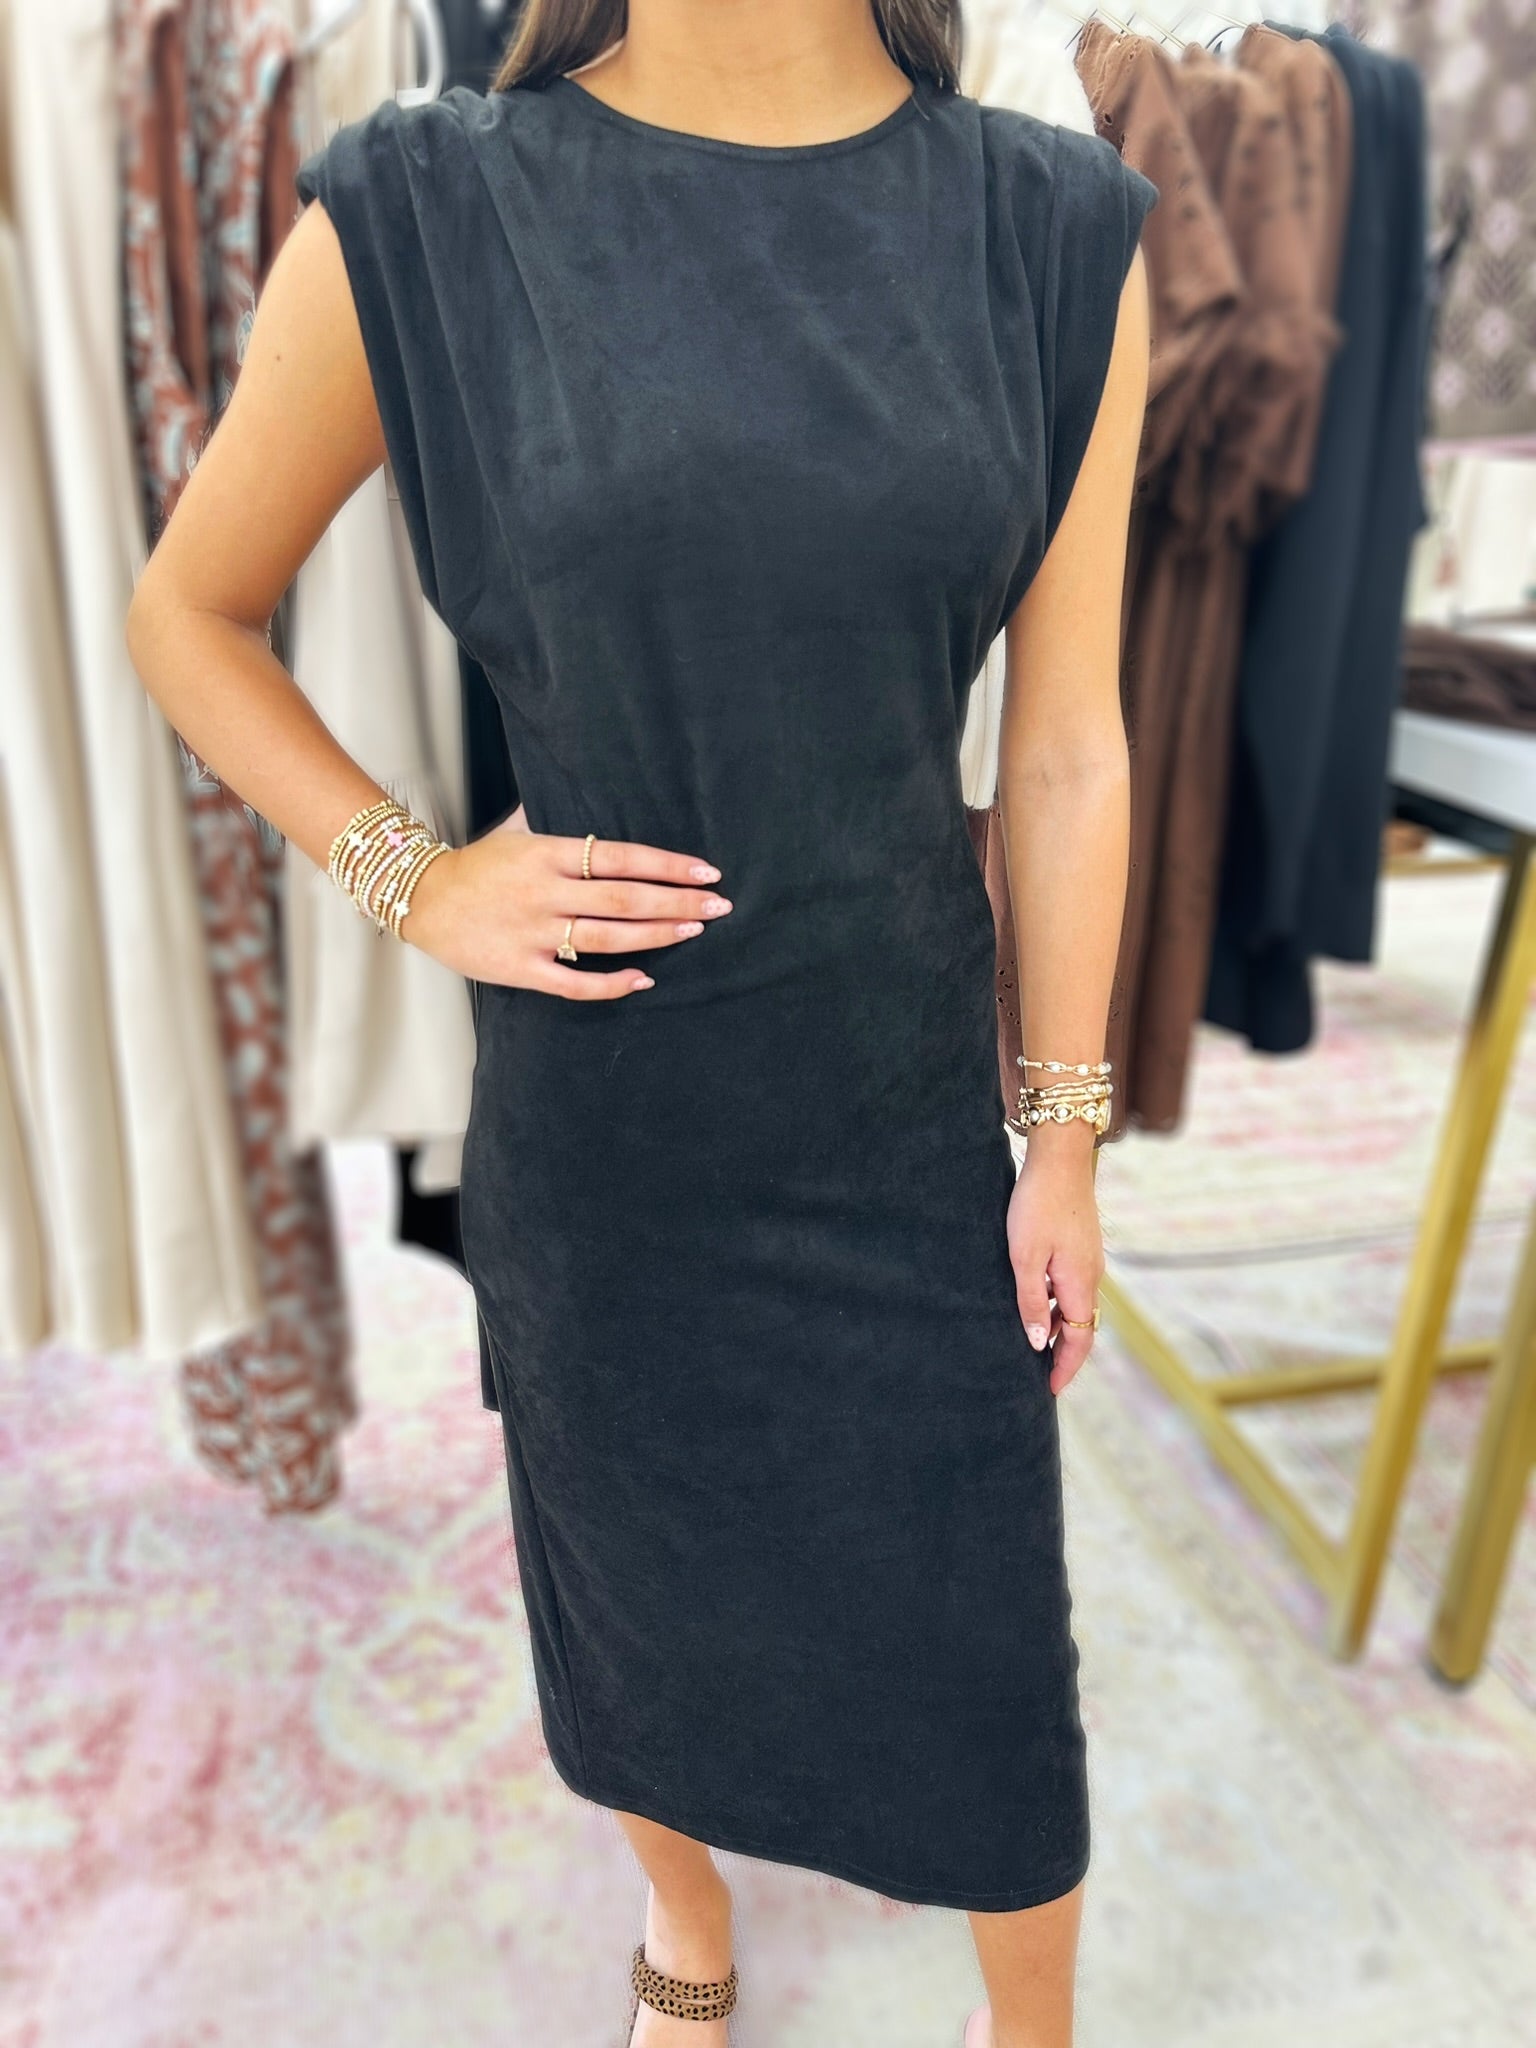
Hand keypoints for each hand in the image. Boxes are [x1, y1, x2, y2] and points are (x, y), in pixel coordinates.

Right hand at [400, 829, 731, 997]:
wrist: (421, 899)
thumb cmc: (477, 866)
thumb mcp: (517, 833)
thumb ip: (560, 830)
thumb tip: (603, 812)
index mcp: (547, 853)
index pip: (620, 857)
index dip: (667, 865)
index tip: (706, 871)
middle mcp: (544, 891)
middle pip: (624, 898)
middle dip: (677, 902)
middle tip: (719, 905)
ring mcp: (532, 932)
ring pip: (607, 937)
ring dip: (656, 935)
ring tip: (694, 930)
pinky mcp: (520, 968)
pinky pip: (574, 982)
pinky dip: (611, 984)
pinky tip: (643, 979)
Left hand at [1006, 1130, 1102, 1395]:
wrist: (1060, 1158)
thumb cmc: (1037, 1205)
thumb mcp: (1023, 1257)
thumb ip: (1029, 1301)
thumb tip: (1036, 1343)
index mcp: (1079, 1284)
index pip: (1078, 1341)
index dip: (1065, 1369)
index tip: (1049, 1390)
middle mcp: (1091, 1276)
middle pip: (1081, 1328)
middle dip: (1063, 1355)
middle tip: (1040, 1376)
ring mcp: (1088, 1260)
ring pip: (1075, 1307)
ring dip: (1058, 1329)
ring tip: (1032, 1345)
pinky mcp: (1081, 1246)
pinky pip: (1072, 1288)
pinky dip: (1056, 1305)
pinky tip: (1035, 1303)